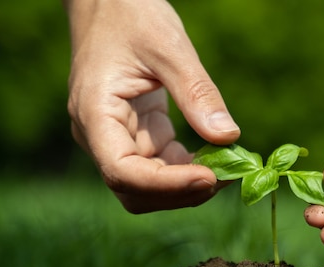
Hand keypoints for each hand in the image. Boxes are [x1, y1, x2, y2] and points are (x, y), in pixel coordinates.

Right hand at [63, 0, 239, 212]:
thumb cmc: (131, 13)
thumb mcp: (169, 47)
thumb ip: (196, 93)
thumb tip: (229, 138)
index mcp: (94, 114)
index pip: (122, 171)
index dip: (166, 185)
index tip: (209, 178)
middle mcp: (99, 134)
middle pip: (134, 189)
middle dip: (179, 192)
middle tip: (227, 177)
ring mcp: (116, 137)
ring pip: (148, 184)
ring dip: (186, 185)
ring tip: (227, 169)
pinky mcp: (136, 134)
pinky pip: (160, 165)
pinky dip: (187, 168)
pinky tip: (216, 157)